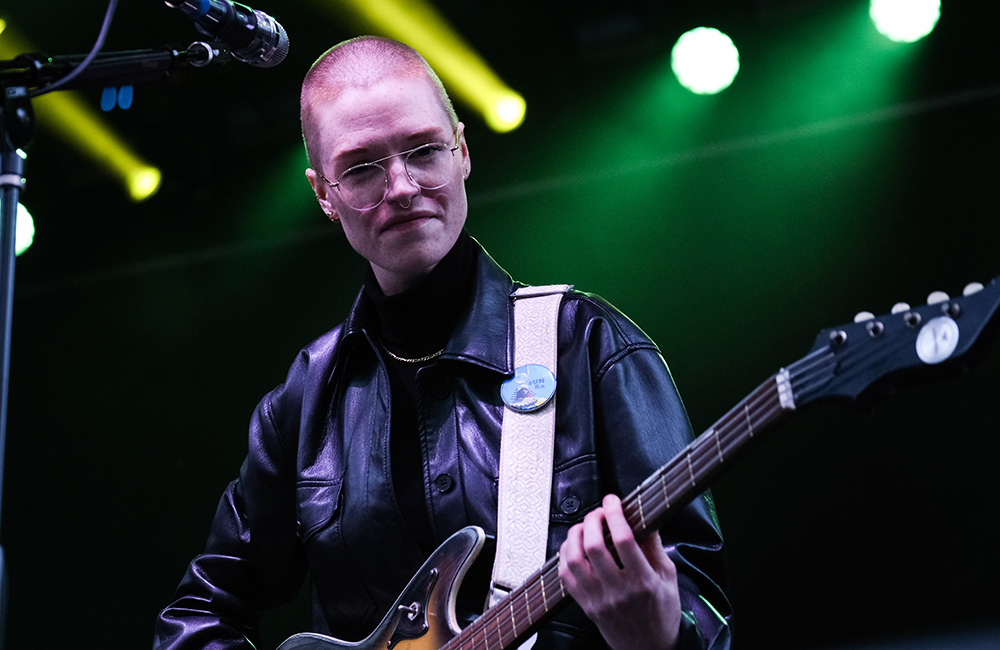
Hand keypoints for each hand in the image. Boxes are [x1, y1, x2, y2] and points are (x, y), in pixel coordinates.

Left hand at [558, 494, 681, 649]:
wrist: (650, 649)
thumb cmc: (662, 613)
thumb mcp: (669, 577)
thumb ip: (655, 547)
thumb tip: (645, 517)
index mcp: (643, 582)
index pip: (623, 540)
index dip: (615, 514)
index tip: (613, 501)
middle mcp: (618, 591)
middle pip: (594, 546)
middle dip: (593, 520)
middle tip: (599, 512)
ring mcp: (598, 600)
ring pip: (574, 560)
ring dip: (574, 536)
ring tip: (584, 526)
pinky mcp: (586, 606)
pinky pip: (565, 577)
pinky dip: (565, 556)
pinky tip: (573, 547)